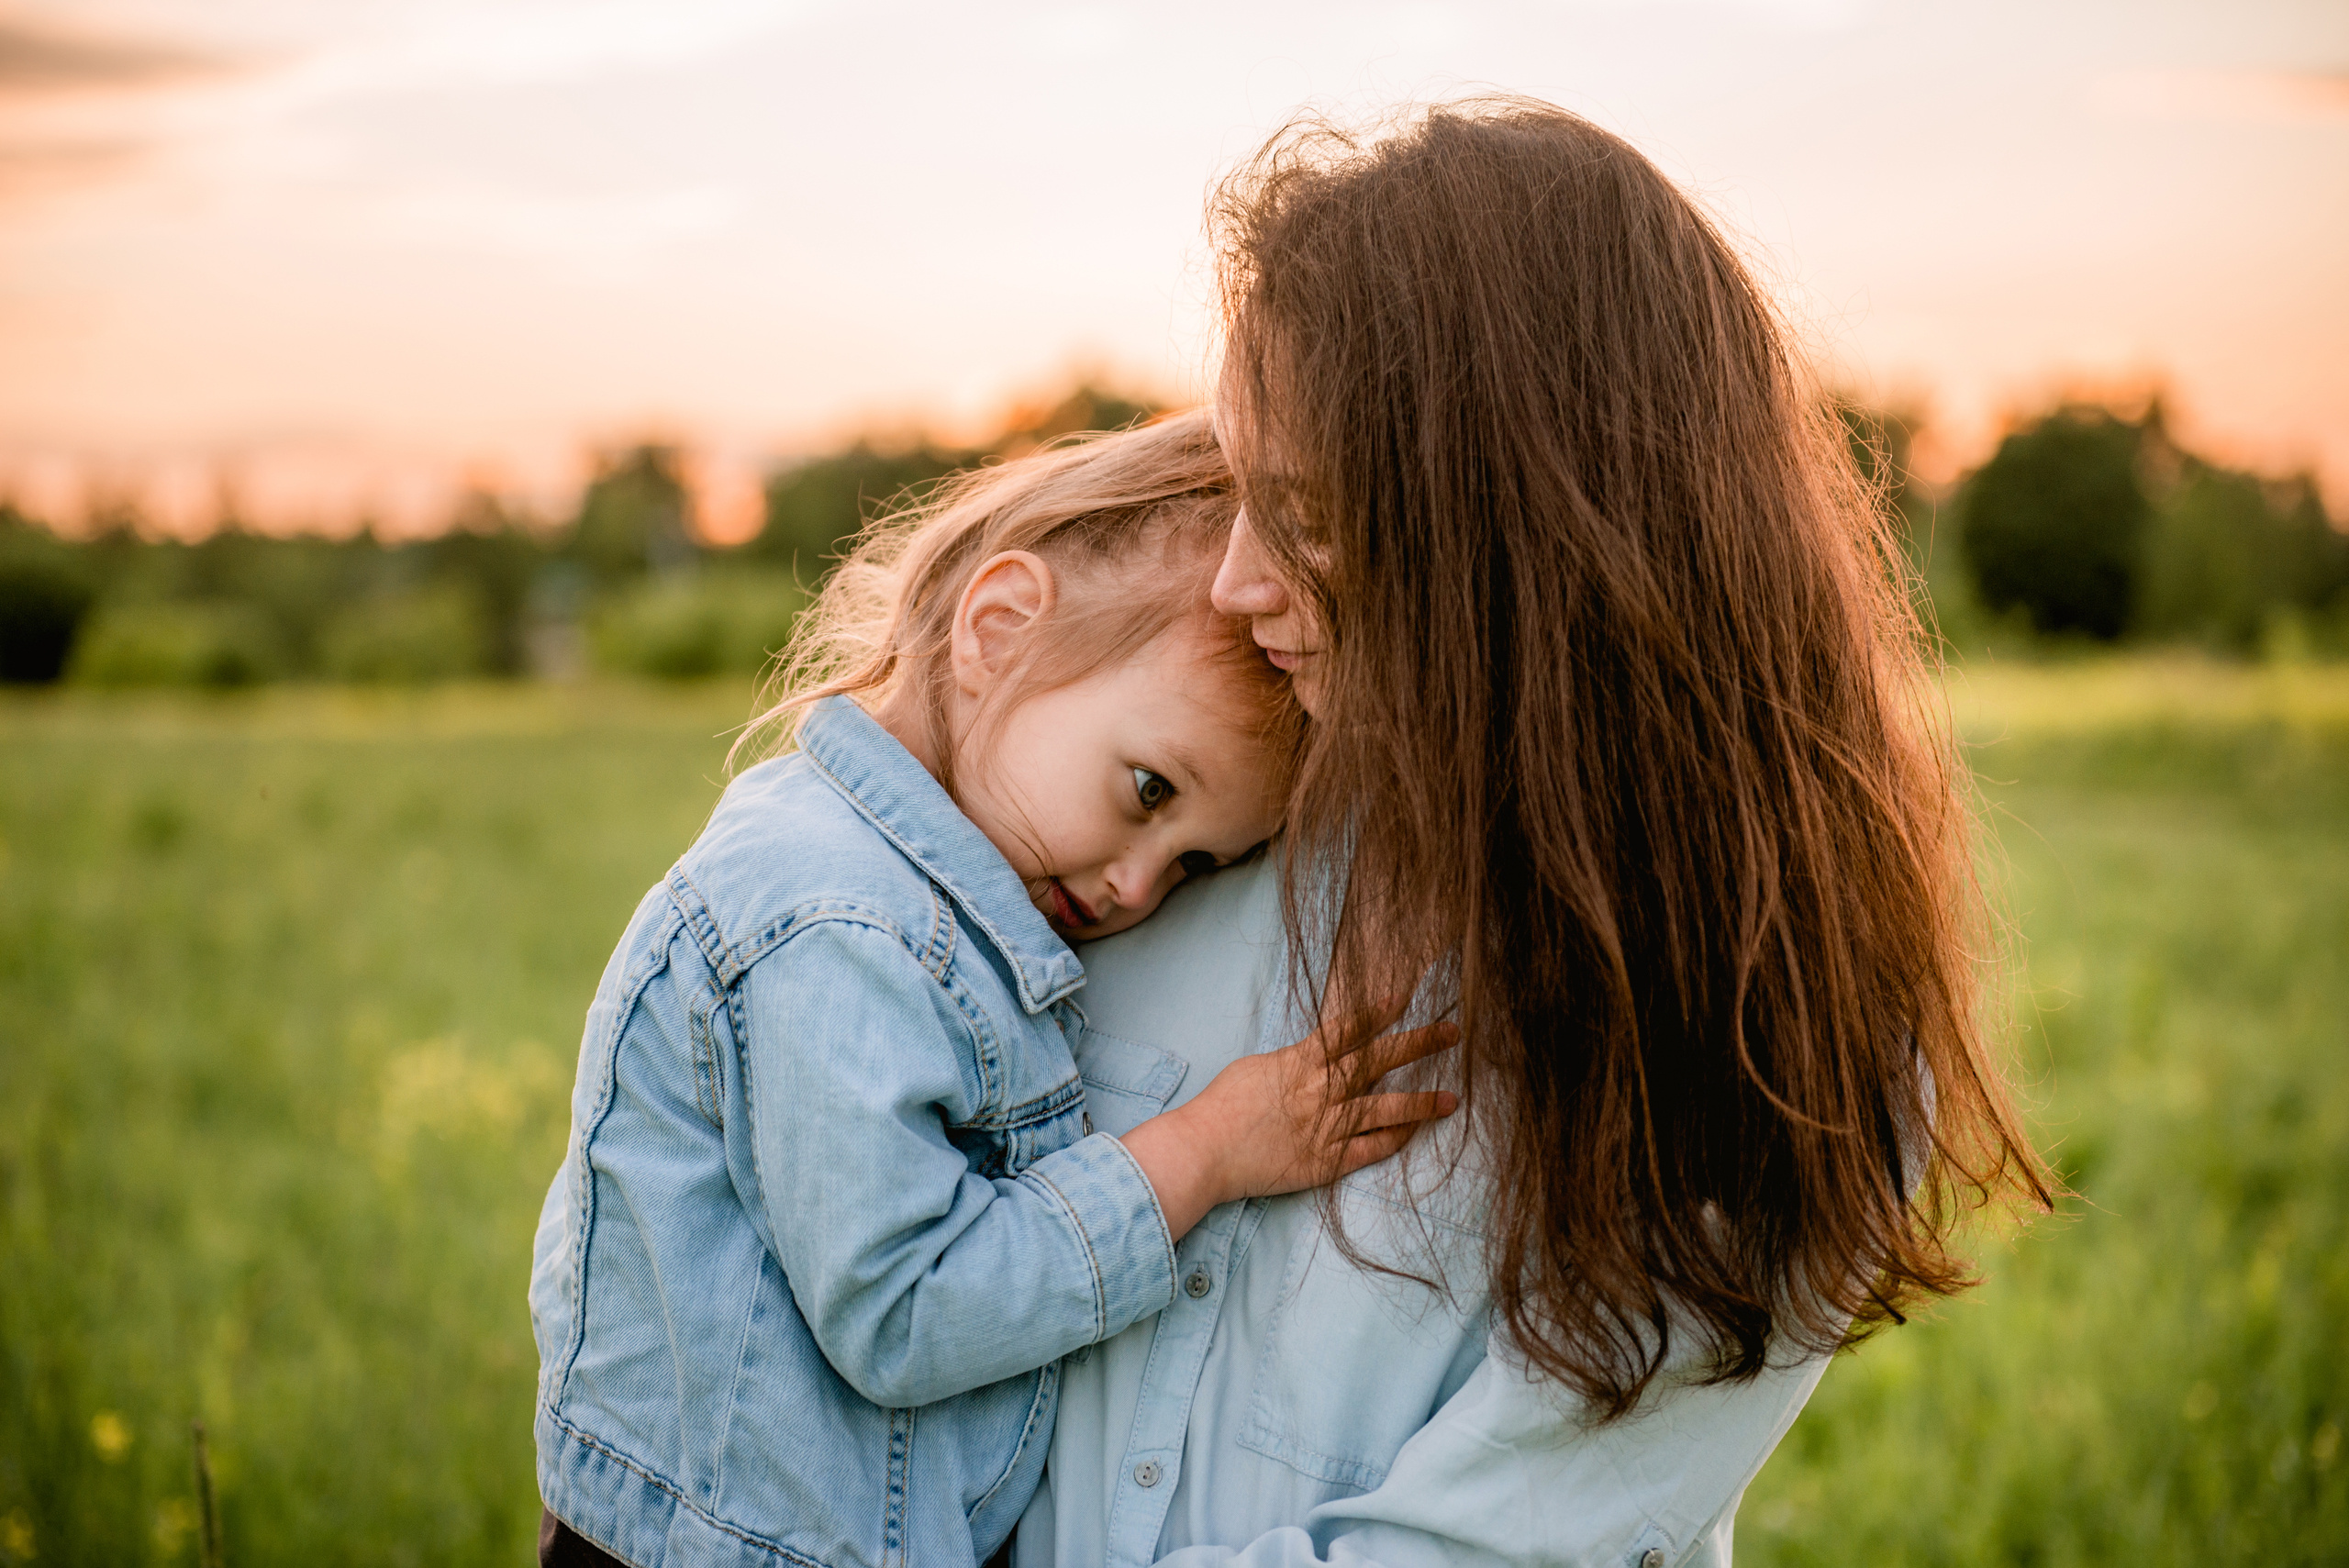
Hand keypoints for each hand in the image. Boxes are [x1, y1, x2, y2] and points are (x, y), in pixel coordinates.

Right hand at [1116, 1002, 1458, 1243]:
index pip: (1347, 1029)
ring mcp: (1325, 1127)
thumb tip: (1311, 1057)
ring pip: (1384, 1110)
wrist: (1205, 1151)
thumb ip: (1291, 1062)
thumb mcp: (1256, 1069)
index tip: (1406, 995)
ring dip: (1420, 1103)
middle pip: (1377, 1061)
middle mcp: (1320, 1090)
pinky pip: (1369, 1150)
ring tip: (1451, 1099)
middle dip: (1418, 1044)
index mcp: (1300, 1062)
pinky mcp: (1325, 1161)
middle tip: (1451, 1033)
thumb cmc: (1221, 1107)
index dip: (1378, 1010)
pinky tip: (1413, 1133)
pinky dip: (1392, 1141)